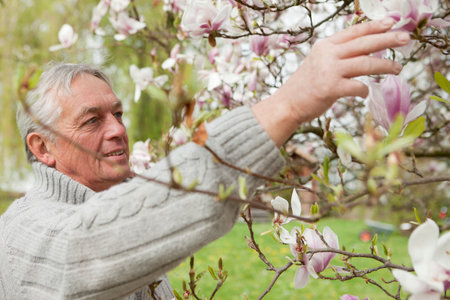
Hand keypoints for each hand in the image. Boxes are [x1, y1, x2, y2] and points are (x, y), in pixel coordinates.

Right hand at [252, 18, 409, 146]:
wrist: (287, 104)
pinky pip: (358, 87)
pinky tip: (364, 92)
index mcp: (325, 45)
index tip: (392, 21)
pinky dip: (365, 90)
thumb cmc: (306, 85)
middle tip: (406, 38)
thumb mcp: (319, 61)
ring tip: (398, 68)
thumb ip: (338, 53)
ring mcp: (329, 71)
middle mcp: (328, 54)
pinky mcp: (330, 89)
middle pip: (364, 43)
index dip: (375, 26)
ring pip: (366, 64)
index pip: (354, 31)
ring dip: (385, 66)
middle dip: (388, 39)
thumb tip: (366, 48)